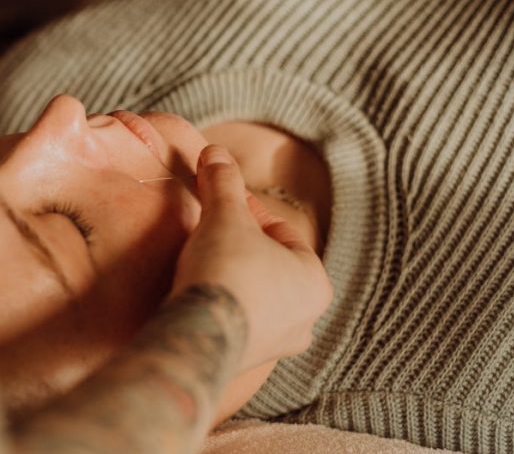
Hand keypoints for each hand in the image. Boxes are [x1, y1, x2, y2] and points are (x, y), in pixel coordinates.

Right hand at [172, 145, 332, 371]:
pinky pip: (236, 323)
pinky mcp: (244, 362)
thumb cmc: (226, 270)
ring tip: (201, 262)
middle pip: (270, 266)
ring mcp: (276, 346)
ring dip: (232, 278)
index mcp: (316, 282)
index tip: (220, 203)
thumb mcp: (225, 216)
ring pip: (255, 298)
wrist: (198, 334)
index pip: (283, 233)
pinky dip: (221, 306)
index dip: (248, 212)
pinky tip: (198, 294)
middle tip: (211, 232)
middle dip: (241, 247)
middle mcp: (306, 320)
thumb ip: (223, 183)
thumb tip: (214, 151)